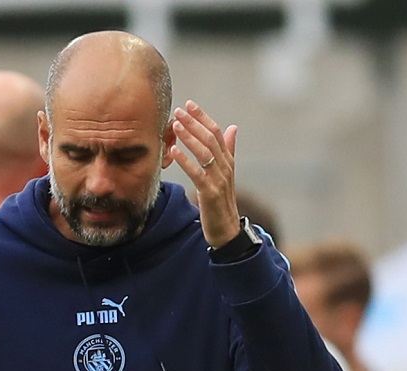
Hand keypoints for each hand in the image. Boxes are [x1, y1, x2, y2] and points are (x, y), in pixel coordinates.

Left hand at [169, 100, 240, 248]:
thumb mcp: (225, 174)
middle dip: (194, 122)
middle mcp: (226, 167)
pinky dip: (185, 160)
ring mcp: (219, 180)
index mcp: (228, 161)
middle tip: (178, 110)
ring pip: (205, 152)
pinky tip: (174, 150)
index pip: (217, 132)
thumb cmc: (222, 202)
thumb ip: (228, 150)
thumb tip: (232, 127)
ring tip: (175, 124)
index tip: (189, 104)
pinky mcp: (210, 193)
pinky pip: (197, 173)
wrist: (227, 230)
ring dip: (189, 136)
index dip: (203, 117)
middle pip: (210, 138)